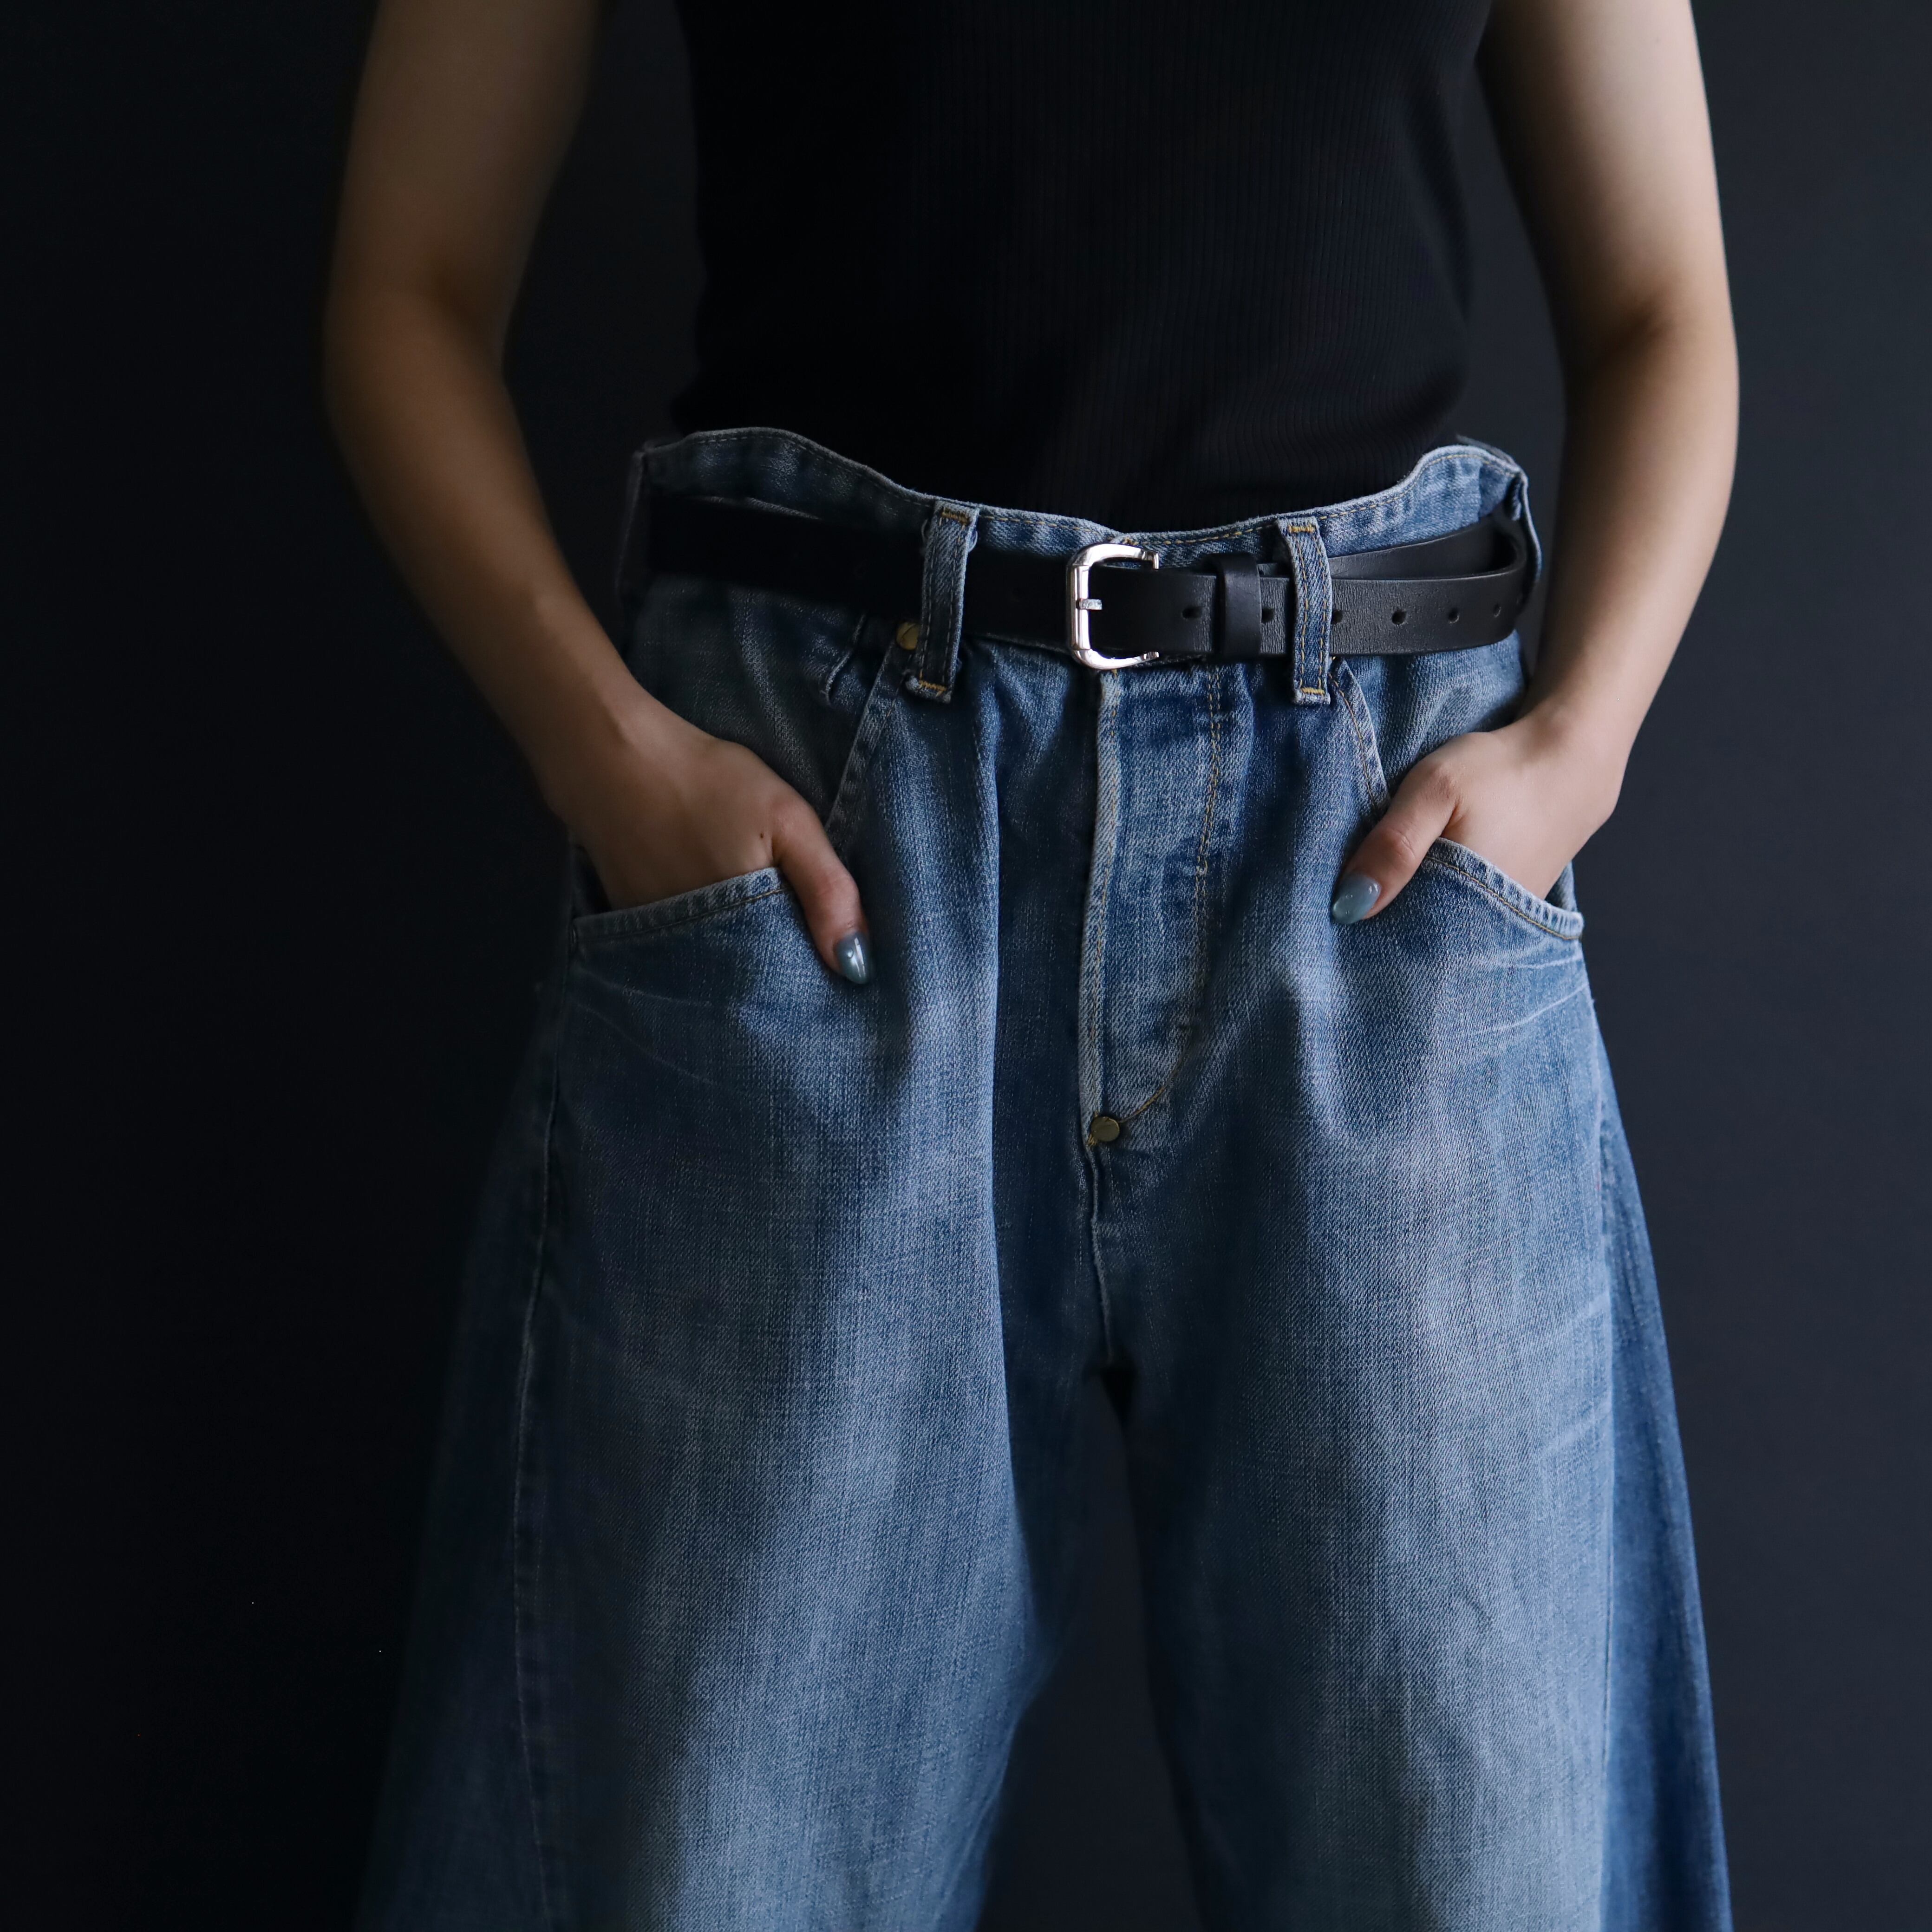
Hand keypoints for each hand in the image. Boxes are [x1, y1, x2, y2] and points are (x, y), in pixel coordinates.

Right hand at [551, 689, 872, 982]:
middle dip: (782, 980)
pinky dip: (704, 944)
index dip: (818, 982)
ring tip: (762, 934)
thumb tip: (858, 967)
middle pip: (754, 989)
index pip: (794, 988)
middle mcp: (701, 957)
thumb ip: (828, 889)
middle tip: (805, 956)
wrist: (610, 760)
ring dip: (742, 966)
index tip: (841, 975)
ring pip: (718, 973)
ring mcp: (662, 948)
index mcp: (747, 935)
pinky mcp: (634, 932)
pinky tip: (715, 917)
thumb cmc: (708, 782)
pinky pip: (682, 955)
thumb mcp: (787, 820)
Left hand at [1330, 711, 1622, 923]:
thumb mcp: (1436, 791)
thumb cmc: (1500, 771)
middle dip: (1378, 934)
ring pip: (1437, 940)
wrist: (1571, 763)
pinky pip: (1459, 927)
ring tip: (1382, 895)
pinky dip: (1435, 913)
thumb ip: (1393, 846)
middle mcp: (1483, 931)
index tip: (1328, 917)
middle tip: (1346, 907)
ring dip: (1406, 923)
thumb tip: (1348, 906)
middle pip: (1412, 950)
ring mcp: (1501, 928)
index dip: (1357, 933)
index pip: (1391, 946)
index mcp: (1460, 909)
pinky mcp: (1510, 917)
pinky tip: (1418, 891)